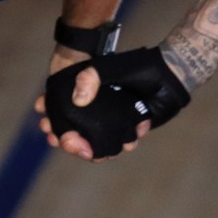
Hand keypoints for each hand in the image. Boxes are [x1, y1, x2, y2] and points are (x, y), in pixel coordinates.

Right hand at [40, 46, 189, 158]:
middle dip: (67, 140)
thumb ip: (92, 76)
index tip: (45, 124)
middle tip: (64, 141)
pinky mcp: (128, 130)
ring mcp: (112, 122)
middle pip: (73, 132)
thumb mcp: (110, 66)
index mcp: (87, 94)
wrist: (171, 76)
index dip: (50, 119)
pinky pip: (120, 145)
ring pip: (94, 143)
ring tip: (93, 151)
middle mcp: (96, 110)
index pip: (60, 109)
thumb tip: (78, 99)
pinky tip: (129, 139)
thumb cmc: (139, 67)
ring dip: (92, 150)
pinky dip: (121, 145)